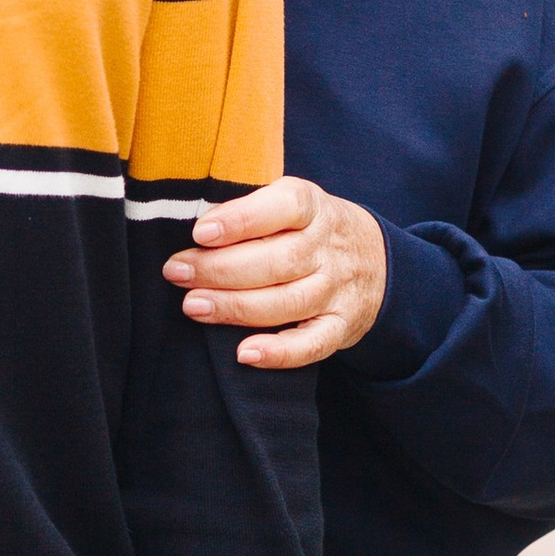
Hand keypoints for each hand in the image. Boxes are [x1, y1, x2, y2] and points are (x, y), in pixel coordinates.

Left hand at [165, 179, 388, 370]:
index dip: (240, 220)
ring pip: (287, 302)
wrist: (378, 261)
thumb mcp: (292, 202)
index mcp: (313, 207)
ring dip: (236, 307)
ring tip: (193, 306)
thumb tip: (195, 232)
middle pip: (277, 261)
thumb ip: (251, 210)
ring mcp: (336, 290)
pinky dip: (280, 353)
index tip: (200, 233)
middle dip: (220, 269)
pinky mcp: (341, 327)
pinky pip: (313, 345)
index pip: (283, 208)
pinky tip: (244, 353)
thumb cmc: (311, 228)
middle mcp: (327, 248)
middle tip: (176, 273)